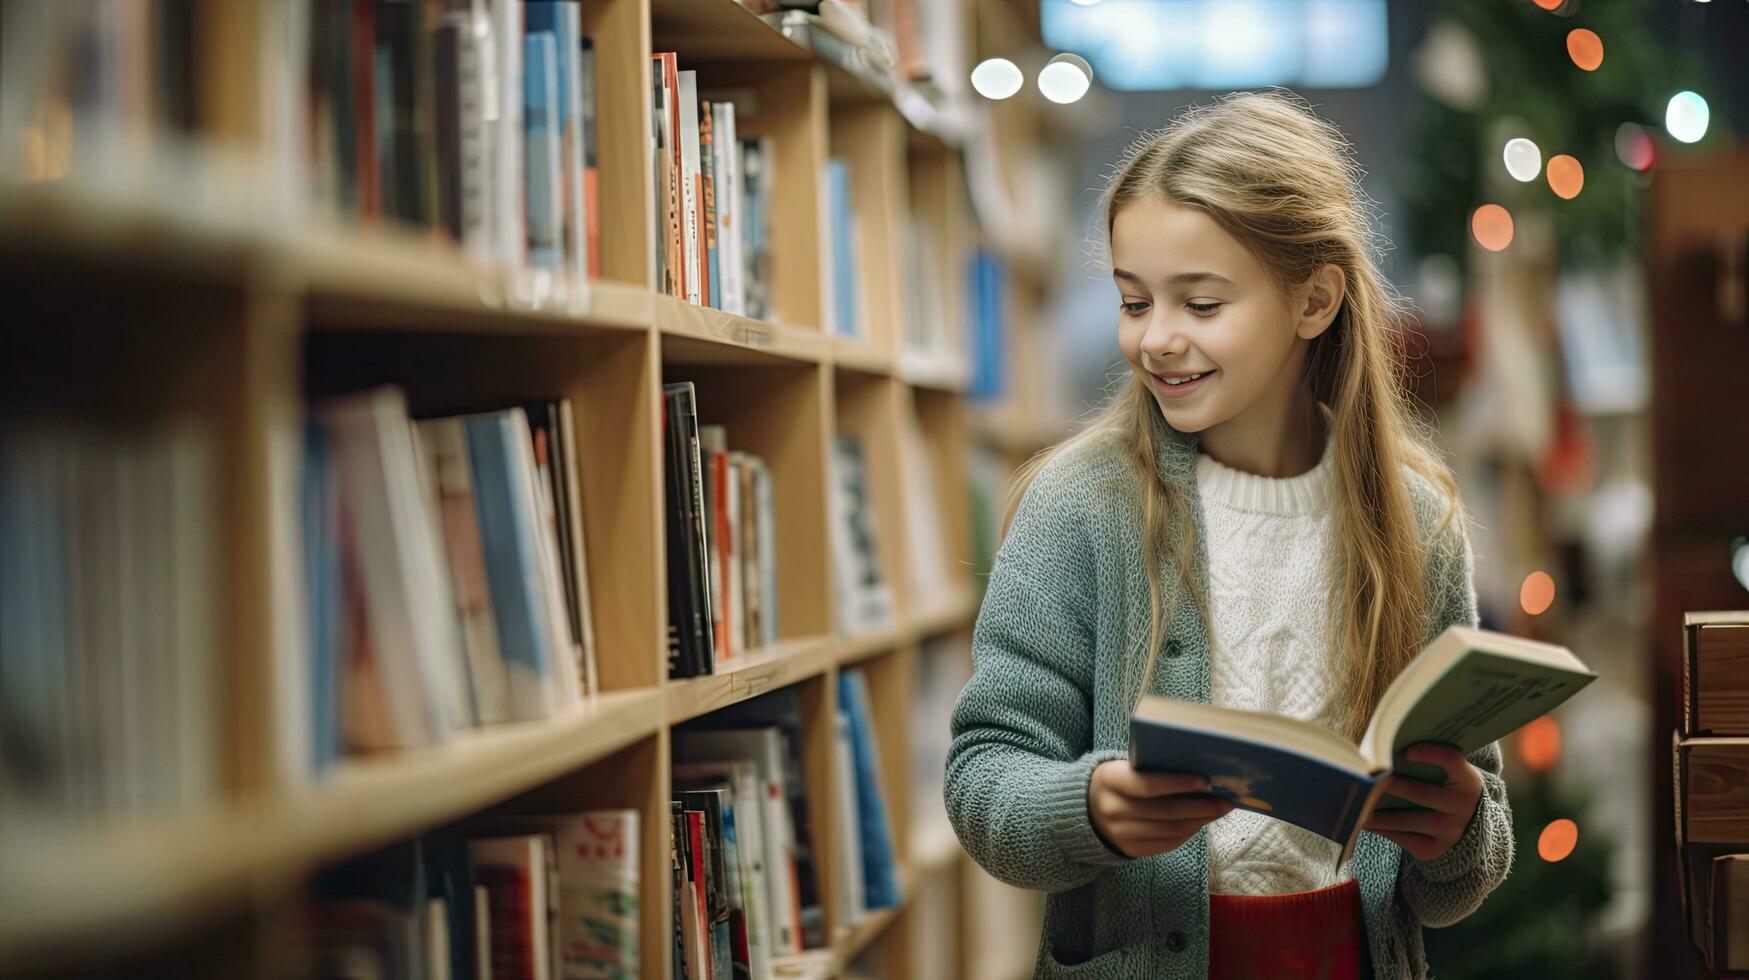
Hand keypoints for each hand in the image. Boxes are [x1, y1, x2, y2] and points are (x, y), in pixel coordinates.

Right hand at [1088, 760, 1235, 858]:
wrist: (1087, 807)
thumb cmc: (1119, 780)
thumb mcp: (1125, 766)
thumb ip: (1153, 768)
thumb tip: (1201, 775)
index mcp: (1110, 780)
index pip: (1147, 785)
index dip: (1178, 784)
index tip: (1206, 781)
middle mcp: (1112, 809)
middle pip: (1164, 812)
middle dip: (1200, 807)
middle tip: (1226, 802)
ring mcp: (1119, 833)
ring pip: (1169, 830)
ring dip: (1199, 821)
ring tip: (1218, 812)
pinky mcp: (1129, 849)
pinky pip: (1165, 844)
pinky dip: (1187, 834)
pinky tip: (1200, 823)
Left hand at [1361, 743, 1483, 861]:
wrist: (1465, 825)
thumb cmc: (1442, 787)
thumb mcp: (1445, 773)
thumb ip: (1425, 764)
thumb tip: (1382, 755)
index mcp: (1468, 779)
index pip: (1453, 761)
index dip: (1432, 755)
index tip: (1406, 751)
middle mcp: (1463, 806)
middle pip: (1421, 794)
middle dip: (1390, 785)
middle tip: (1366, 778)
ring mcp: (1451, 831)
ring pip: (1407, 820)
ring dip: (1377, 813)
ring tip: (1356, 802)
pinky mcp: (1435, 849)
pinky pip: (1403, 839)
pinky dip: (1382, 829)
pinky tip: (1363, 820)